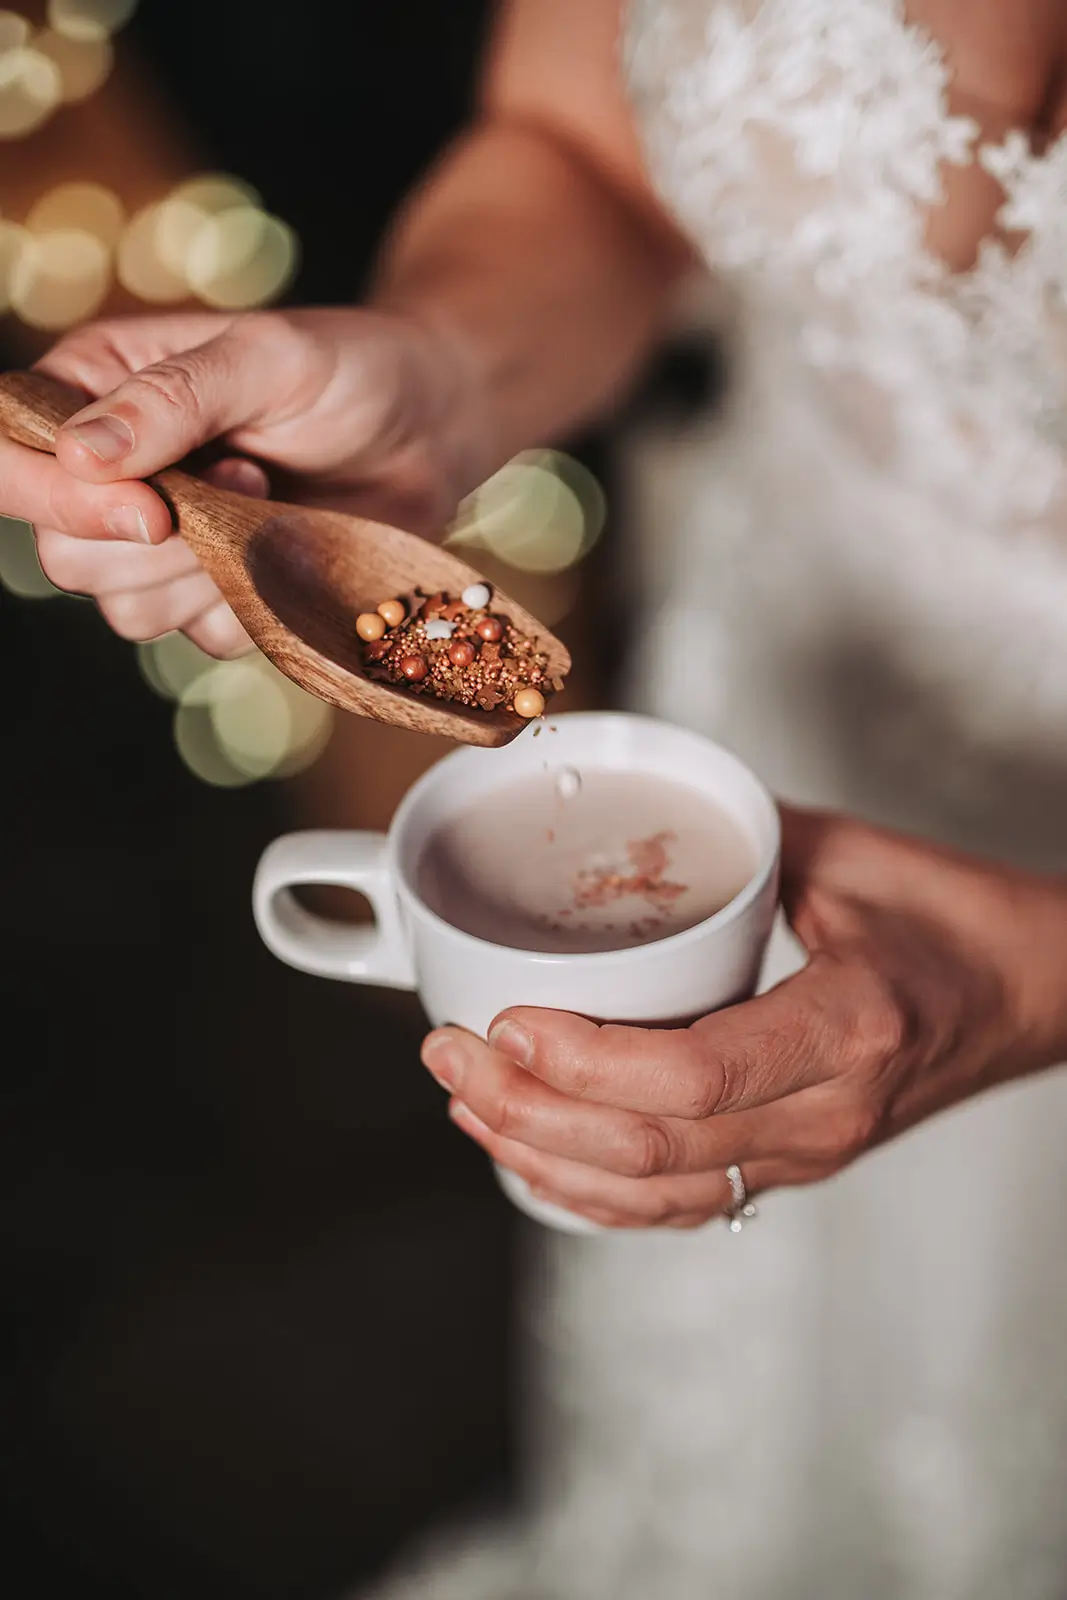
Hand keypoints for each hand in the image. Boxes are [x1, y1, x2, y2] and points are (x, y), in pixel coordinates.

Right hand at [1, 307, 481, 655]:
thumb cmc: (350, 367)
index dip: (56, 500)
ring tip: (270, 501)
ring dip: (207, 573)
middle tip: (241, 483)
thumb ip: (173, 397)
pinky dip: (253, 607)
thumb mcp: (266, 357)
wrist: (433, 426)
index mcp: (95, 388)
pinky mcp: (218, 593)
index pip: (11, 457)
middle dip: (151, 545)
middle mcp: (112, 471)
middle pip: (65, 554)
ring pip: (127, 608)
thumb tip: (82, 453)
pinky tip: (290, 548)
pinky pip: (203, 636)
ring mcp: (164, 542)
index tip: (150, 510)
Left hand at [420, 808, 1066, 1227]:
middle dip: (529, 1106)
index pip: (697, 1074)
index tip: (505, 1019)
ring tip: (466, 1100)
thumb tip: (631, 805)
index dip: (587, 1063)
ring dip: (542, 1155)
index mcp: (849, 1028)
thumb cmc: (956, 921)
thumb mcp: (852, 854)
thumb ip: (739, 833)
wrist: (1036, 995)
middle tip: (447, 1050)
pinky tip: (531, 1157)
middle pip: (651, 1145)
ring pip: (652, 1193)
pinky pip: (680, 1207)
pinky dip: (591, 1193)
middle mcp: (825, 1114)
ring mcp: (810, 1155)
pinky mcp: (794, 1167)